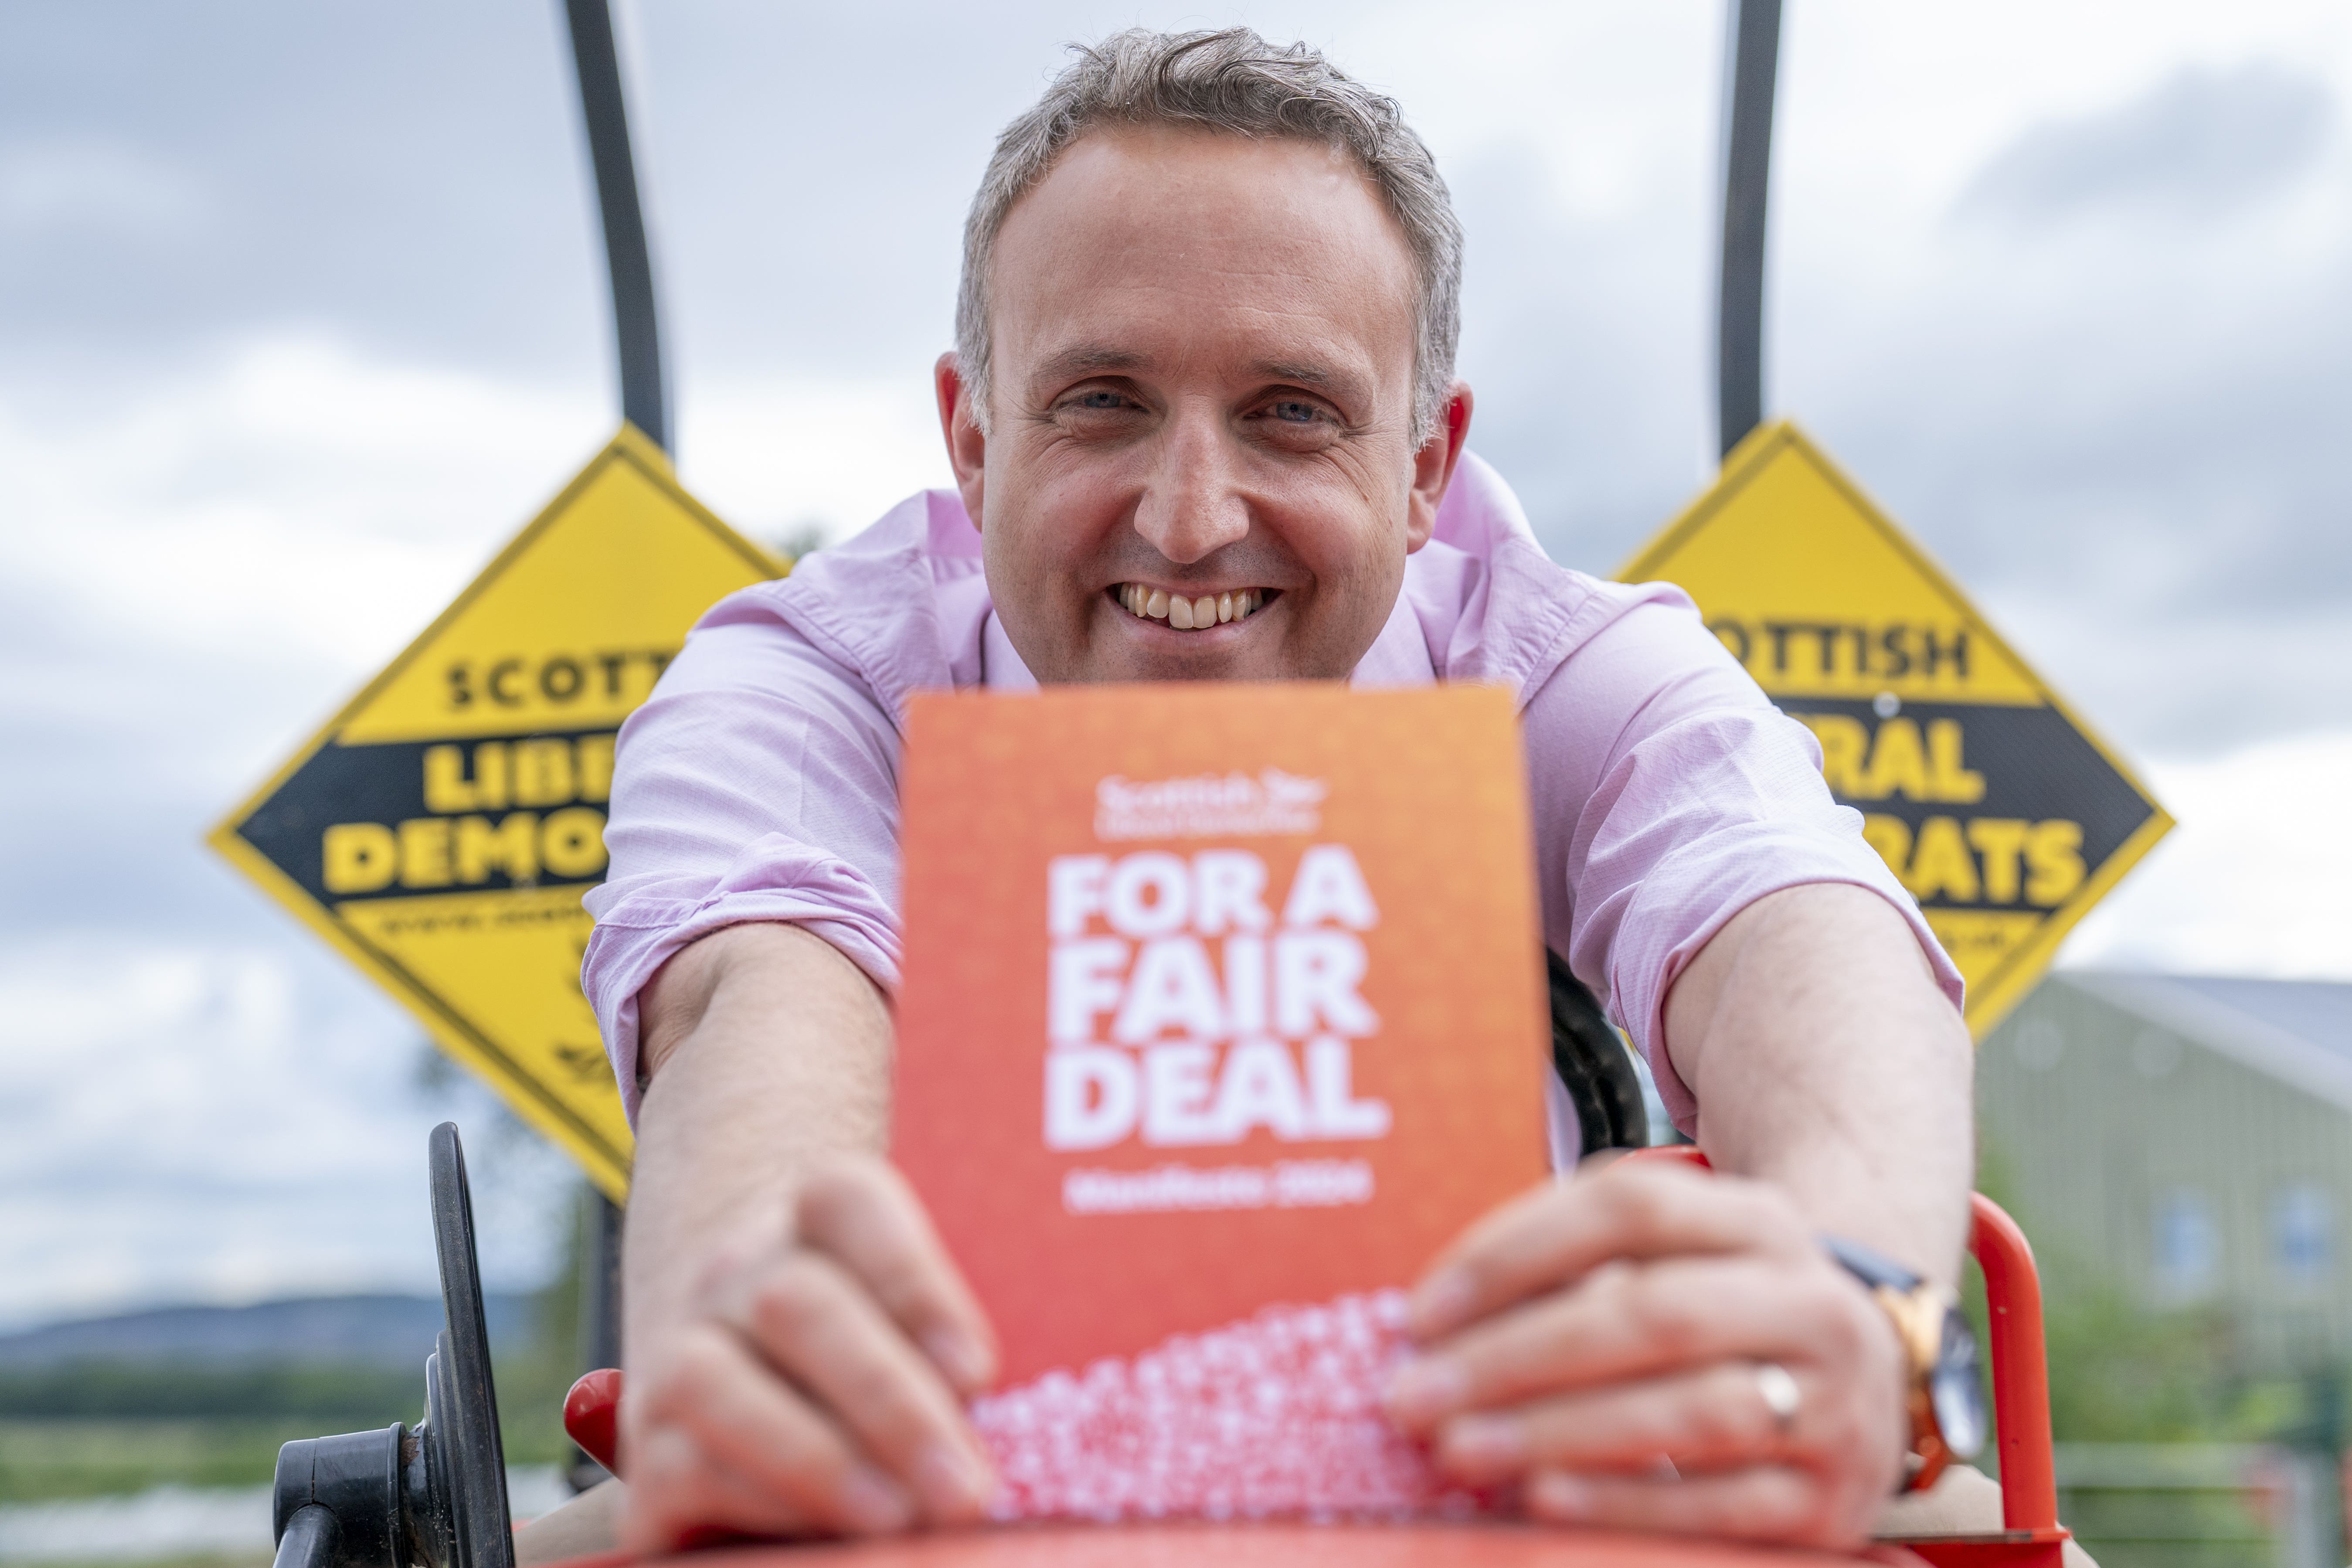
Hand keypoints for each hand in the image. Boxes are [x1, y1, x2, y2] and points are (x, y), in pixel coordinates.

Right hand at [618, 1154, 1000, 1548]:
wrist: (745, 1368)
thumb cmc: (869, 1353)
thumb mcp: (914, 1331)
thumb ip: (944, 1366)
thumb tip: (972, 1451)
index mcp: (812, 1217)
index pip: (846, 1202)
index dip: (911, 1283)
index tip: (978, 1374)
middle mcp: (734, 1271)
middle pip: (797, 1303)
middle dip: (887, 1400)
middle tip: (962, 1487)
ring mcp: (677, 1351)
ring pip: (712, 1379)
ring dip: (814, 1457)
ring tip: (896, 1517)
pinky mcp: (645, 1446)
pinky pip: (682, 1466)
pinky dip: (761, 1501)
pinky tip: (826, 1533)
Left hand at [1383, 1157, 1907, 1546]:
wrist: (1867, 1388)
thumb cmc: (1721, 1320)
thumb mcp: (1671, 1264)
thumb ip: (1571, 1272)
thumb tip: (1433, 1327)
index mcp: (1756, 1220)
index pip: (1629, 1206)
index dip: (1514, 1253)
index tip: (1421, 1312)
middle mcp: (1808, 1299)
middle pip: (1653, 1311)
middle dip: (1517, 1355)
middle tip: (1417, 1395)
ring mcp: (1834, 1400)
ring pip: (1692, 1408)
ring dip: (1560, 1430)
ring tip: (1462, 1448)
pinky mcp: (1836, 1496)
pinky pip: (1724, 1502)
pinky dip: (1627, 1497)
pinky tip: (1544, 1496)